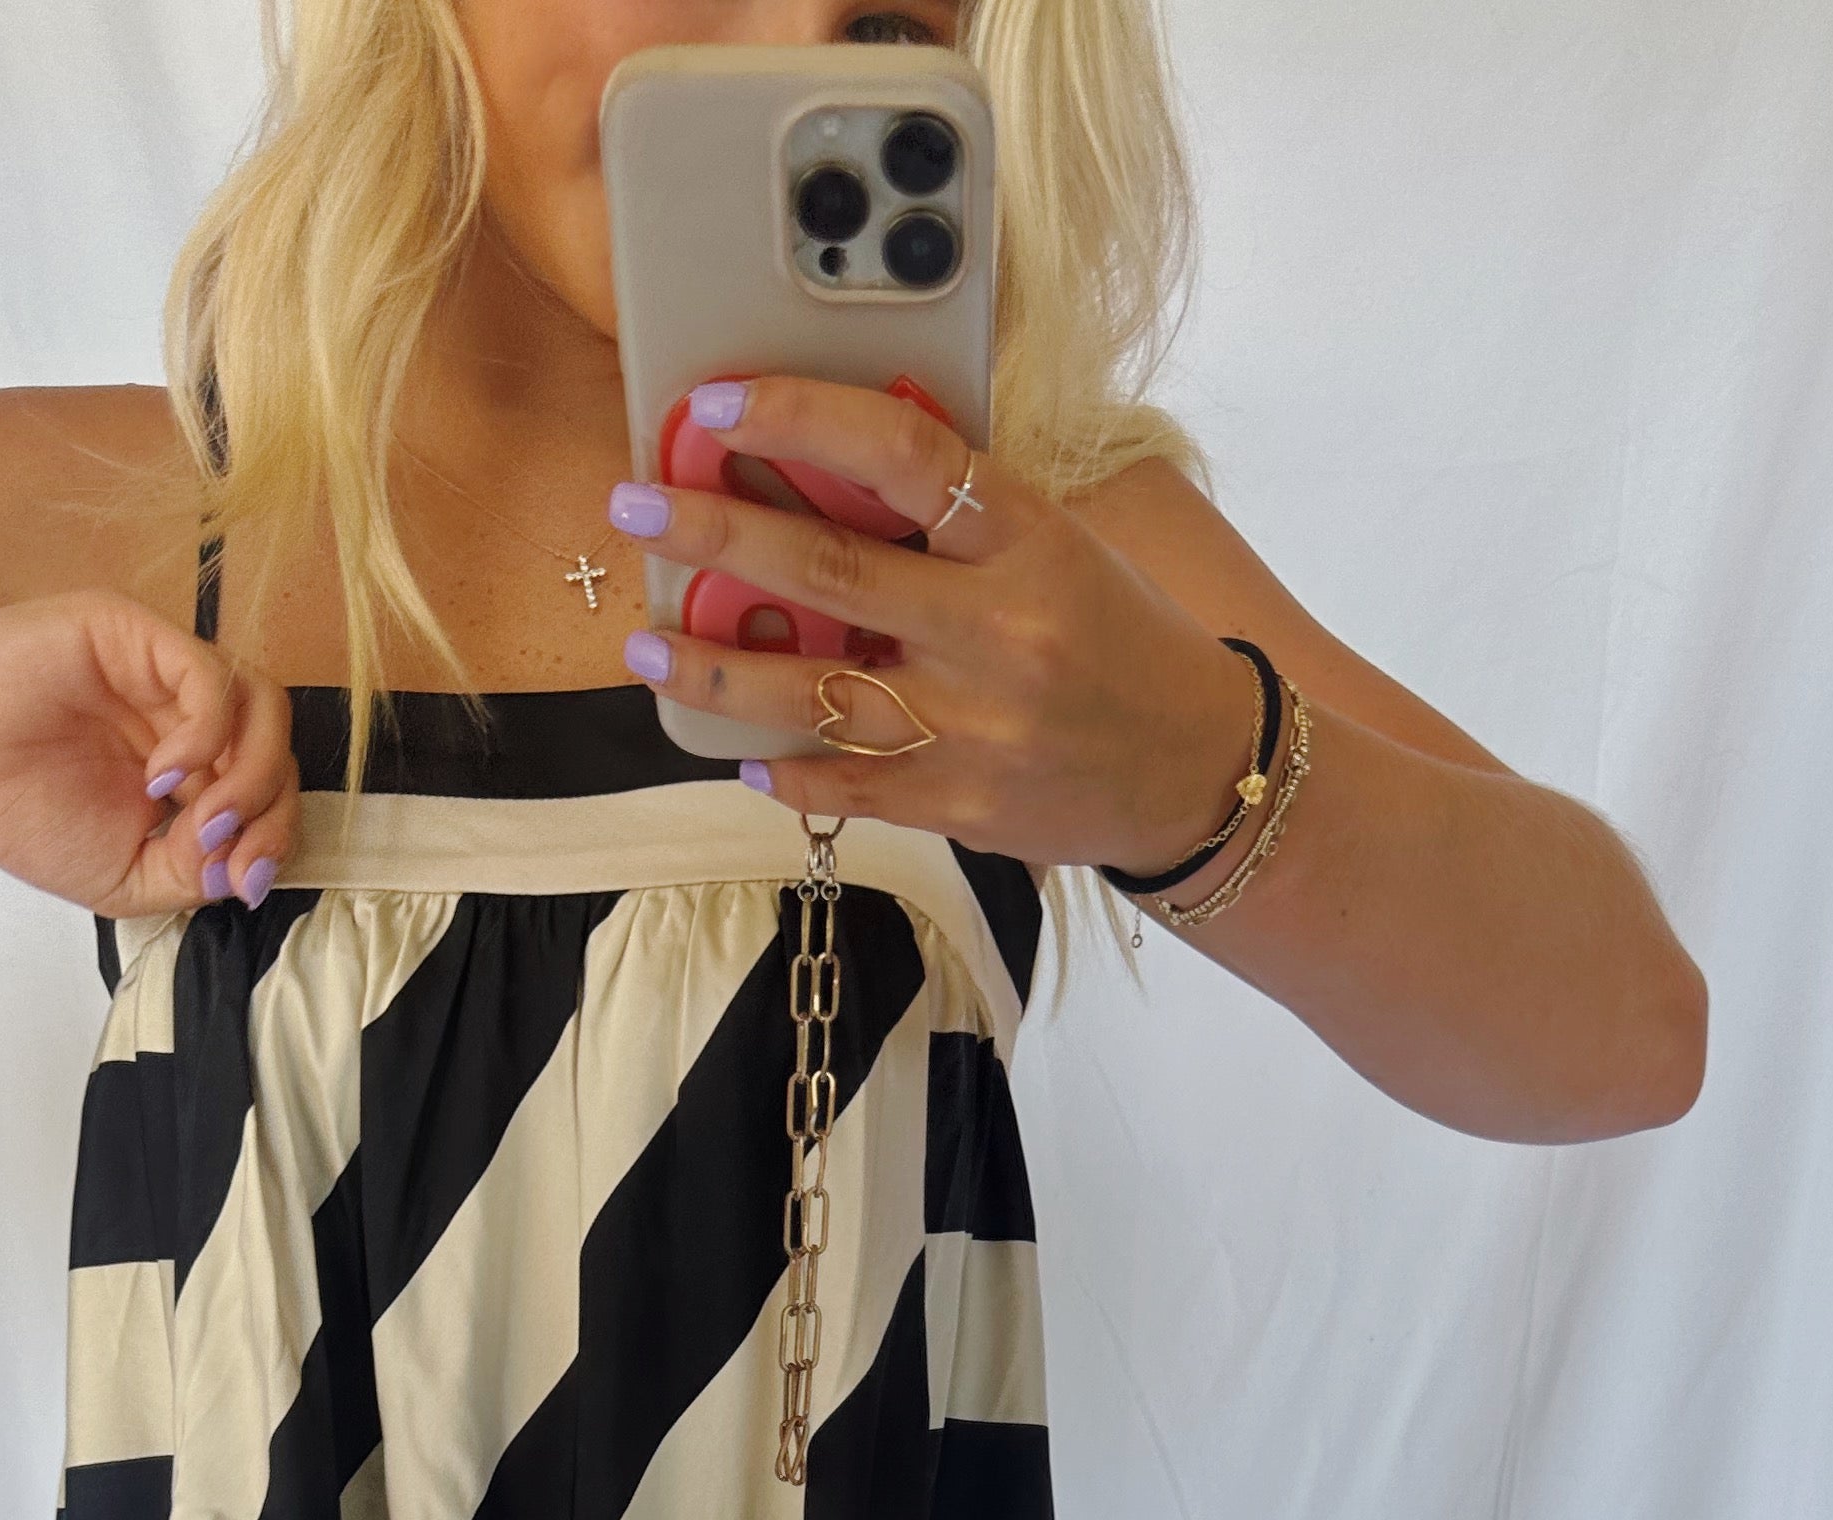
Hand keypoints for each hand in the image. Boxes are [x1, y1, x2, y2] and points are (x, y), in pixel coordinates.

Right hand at [0, 591, 296, 914]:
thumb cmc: (13, 811)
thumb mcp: (124, 876)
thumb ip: (192, 874)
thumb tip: (248, 869)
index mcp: (182, 763)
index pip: (267, 787)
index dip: (273, 839)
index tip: (240, 885)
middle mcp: (178, 710)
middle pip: (276, 745)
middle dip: (269, 814)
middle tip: (220, 854)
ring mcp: (157, 668)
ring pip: (260, 705)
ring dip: (249, 775)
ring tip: (199, 820)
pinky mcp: (131, 633)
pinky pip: (208, 675)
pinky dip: (207, 733)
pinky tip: (163, 774)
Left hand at [606, 381, 1258, 877]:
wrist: (1196, 765)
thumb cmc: (1116, 637)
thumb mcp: (1054, 545)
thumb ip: (952, 518)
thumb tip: (821, 470)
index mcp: (1025, 538)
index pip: (898, 452)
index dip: (799, 415)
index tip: (718, 401)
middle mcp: (998, 631)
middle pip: (829, 575)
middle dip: (715, 535)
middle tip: (636, 509)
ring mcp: (977, 727)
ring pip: (815, 695)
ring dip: (716, 672)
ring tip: (646, 648)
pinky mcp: (964, 805)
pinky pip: (850, 787)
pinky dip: (788, 773)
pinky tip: (741, 756)